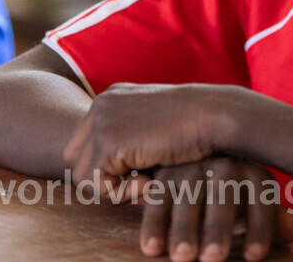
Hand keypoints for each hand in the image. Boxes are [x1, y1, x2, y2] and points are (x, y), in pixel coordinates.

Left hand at [65, 83, 241, 183]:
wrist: (217, 115)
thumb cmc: (197, 127)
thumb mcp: (154, 127)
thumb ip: (129, 142)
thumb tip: (104, 177)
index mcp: (110, 98)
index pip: (84, 145)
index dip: (107, 167)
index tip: (140, 171)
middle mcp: (100, 104)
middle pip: (76, 160)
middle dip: (103, 179)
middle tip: (140, 180)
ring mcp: (101, 121)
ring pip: (83, 177)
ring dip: (114, 189)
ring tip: (147, 180)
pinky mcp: (108, 142)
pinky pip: (99, 186)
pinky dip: (123, 194)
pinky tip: (150, 180)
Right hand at [136, 157, 292, 261]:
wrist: (195, 164)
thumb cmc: (234, 199)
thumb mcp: (253, 207)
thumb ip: (271, 220)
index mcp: (251, 172)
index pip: (261, 195)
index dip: (261, 226)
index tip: (253, 257)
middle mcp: (222, 165)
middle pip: (223, 195)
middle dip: (218, 227)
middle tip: (213, 258)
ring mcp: (191, 169)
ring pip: (187, 198)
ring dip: (184, 229)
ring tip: (183, 257)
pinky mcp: (163, 177)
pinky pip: (157, 199)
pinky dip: (153, 224)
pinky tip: (152, 249)